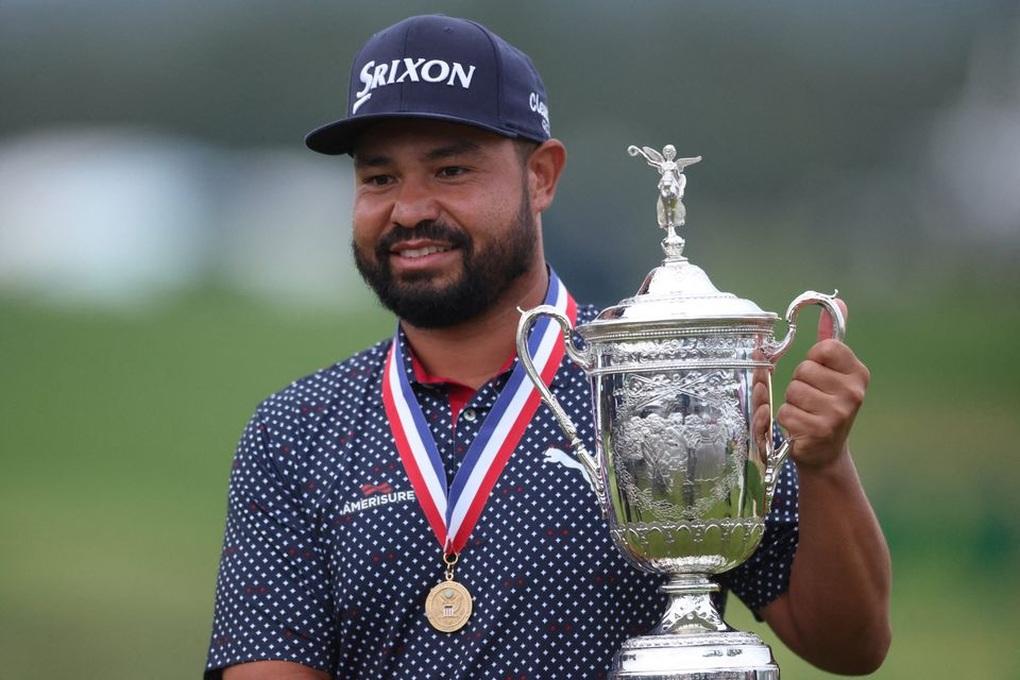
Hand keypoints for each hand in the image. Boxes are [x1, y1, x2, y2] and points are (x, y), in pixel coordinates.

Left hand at [776, 299, 869, 470]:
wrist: (825, 452)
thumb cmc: (825, 405)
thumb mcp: (833, 372)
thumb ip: (831, 338)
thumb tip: (838, 301)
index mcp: (858, 373)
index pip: (824, 348)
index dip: (813, 360)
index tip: (819, 374)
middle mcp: (854, 392)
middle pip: (803, 370)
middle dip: (799, 383)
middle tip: (811, 399)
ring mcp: (839, 413)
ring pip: (792, 391)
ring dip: (791, 402)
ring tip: (806, 412)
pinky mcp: (820, 431)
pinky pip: (786, 412)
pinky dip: (787, 420)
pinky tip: (800, 427)